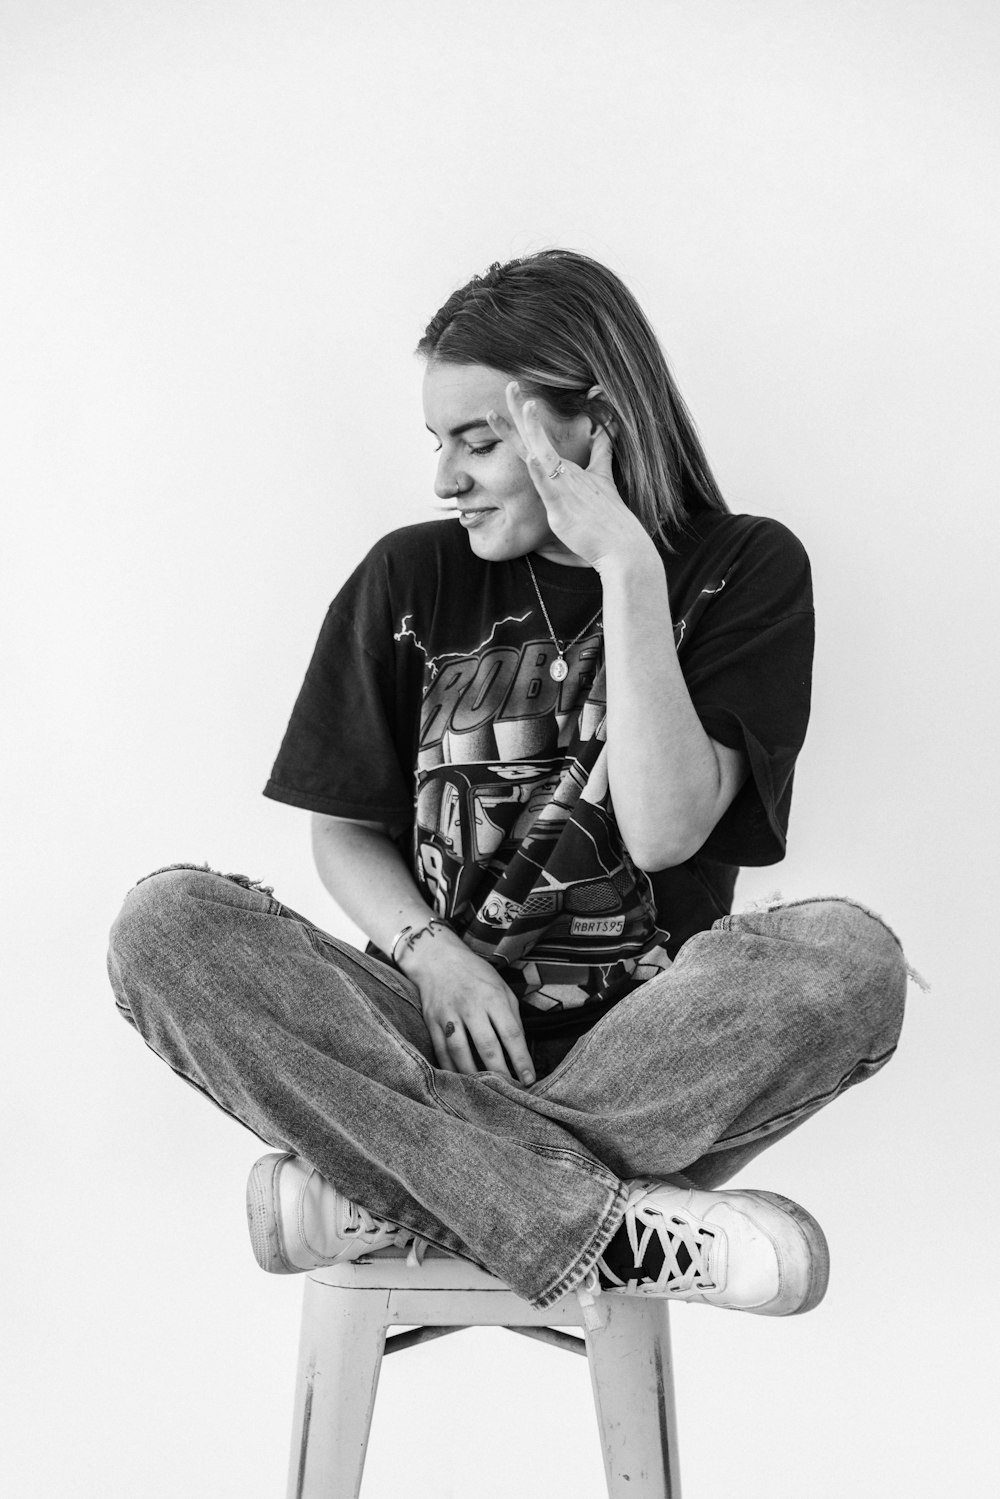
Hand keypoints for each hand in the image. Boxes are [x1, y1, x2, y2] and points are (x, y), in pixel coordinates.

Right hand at [401, 929, 534, 1085]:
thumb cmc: (476, 975)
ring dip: (474, 1076)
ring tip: (486, 1093)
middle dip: (501, 1073)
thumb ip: (511, 1016)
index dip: (522, 1059)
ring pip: (461, 1053)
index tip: (530, 1079)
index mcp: (493, 997)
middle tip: (510, 1092)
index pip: (511, 1033)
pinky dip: (451, 1069)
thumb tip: (520, 1050)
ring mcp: (448, 1015)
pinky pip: (441, 1051)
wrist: (437, 959)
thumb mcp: (502, 987)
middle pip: (487, 1046)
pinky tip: (461, 1082)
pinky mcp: (431, 1022)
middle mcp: (470, 1006)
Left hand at [486, 380, 650, 570]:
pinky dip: (541, 471)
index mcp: (566, 469)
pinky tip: (532, 456)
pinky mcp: (563, 507)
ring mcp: (564, 488)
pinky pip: (550, 487)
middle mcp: (564, 473)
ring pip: (543, 455)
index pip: (540, 439)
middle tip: (511, 385)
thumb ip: (601, 454)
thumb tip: (609, 429)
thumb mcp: (602, 480)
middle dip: (522, 411)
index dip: (527, 417)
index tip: (517, 393)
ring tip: (525, 405)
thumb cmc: (607, 520)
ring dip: (533, 431)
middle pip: (537, 438)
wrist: (622, 546)